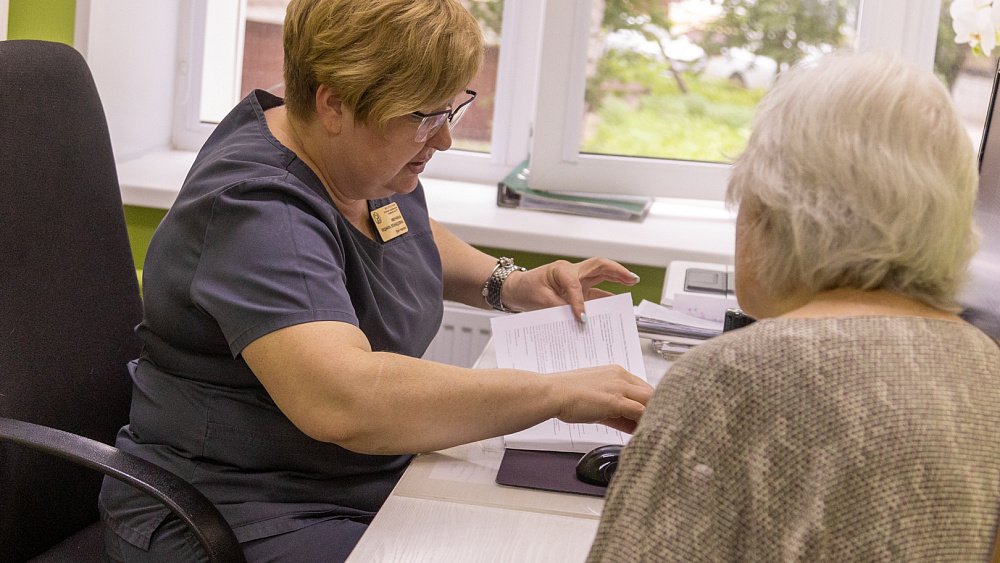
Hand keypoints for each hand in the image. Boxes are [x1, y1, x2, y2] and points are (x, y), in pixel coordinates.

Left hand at [502, 257, 639, 320]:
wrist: (515, 289)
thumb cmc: (525, 289)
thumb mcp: (538, 300)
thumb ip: (558, 309)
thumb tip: (576, 319)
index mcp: (561, 270)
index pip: (576, 286)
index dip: (579, 303)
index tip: (582, 319)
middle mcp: (572, 272)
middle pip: (599, 266)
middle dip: (617, 271)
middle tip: (632, 279)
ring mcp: (576, 281)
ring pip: (601, 276)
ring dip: (616, 279)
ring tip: (631, 285)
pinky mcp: (577, 290)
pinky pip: (595, 292)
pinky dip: (605, 298)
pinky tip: (614, 307)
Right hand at [546, 365, 652, 432]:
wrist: (553, 393)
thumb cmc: (567, 395)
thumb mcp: (595, 397)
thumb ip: (613, 408)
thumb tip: (624, 419)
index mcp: (616, 372)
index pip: (642, 388)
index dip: (647, 405)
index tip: (646, 417)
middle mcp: (621, 377)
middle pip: (650, 394)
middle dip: (653, 410)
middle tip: (652, 426)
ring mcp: (620, 388)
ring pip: (650, 401)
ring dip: (651, 417)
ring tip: (650, 431)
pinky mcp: (616, 401)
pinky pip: (640, 412)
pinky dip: (644, 422)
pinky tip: (643, 433)